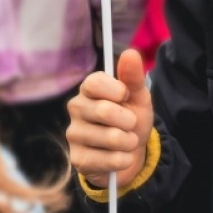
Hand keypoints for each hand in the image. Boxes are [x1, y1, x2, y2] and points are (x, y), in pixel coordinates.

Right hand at [66, 48, 152, 188]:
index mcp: (89, 90)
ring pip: (110, 138)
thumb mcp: (138, 98)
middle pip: (105, 111)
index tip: (126, 96)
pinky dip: (124, 159)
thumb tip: (130, 53)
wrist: (132, 153)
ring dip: (129, 142)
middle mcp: (76, 109)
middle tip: (130, 124)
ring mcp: (74, 134)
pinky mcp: (77, 159)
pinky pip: (109, 159)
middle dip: (129, 121)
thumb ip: (133, 77)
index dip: (116, 91)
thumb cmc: (131, 120)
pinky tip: (119, 156)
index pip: (94, 82)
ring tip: (126, 141)